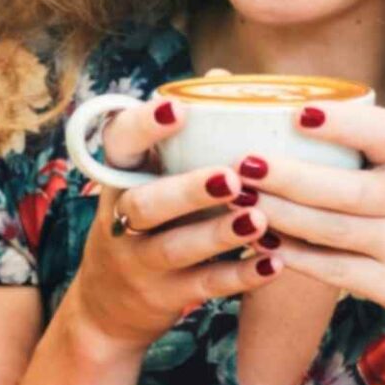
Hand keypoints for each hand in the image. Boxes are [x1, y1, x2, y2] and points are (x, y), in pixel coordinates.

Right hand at [59, 100, 277, 350]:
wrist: (108, 308)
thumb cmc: (145, 221)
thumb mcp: (146, 178)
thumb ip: (181, 135)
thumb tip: (221, 77)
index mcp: (119, 178)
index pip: (118, 145)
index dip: (144, 127)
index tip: (177, 108)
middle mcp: (122, 220)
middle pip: (145, 204)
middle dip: (187, 190)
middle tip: (231, 176)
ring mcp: (141, 263)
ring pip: (174, 248)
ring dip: (218, 234)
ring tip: (258, 218)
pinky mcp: (166, 297)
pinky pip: (204, 286)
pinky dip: (240, 276)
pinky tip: (275, 264)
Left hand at [243, 103, 384, 326]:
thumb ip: (353, 142)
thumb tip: (271, 109)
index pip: (384, 133)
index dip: (342, 123)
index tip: (298, 114)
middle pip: (346, 190)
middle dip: (288, 178)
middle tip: (243, 165)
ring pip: (332, 231)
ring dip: (280, 216)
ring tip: (240, 200)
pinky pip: (334, 269)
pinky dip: (293, 255)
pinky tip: (261, 240)